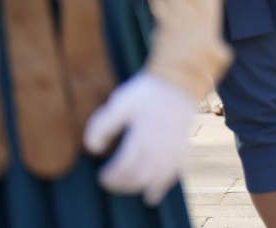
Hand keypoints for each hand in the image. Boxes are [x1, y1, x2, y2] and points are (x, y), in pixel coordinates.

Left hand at [83, 72, 193, 204]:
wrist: (178, 82)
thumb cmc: (146, 92)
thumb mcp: (119, 103)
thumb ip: (102, 125)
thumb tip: (93, 149)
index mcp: (141, 136)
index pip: (123, 167)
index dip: (110, 176)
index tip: (102, 176)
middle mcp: (159, 147)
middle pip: (138, 178)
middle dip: (122, 185)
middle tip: (111, 183)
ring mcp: (172, 150)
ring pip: (156, 180)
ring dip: (140, 188)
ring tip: (128, 188)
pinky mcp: (182, 149)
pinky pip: (173, 175)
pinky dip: (161, 186)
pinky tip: (152, 192)